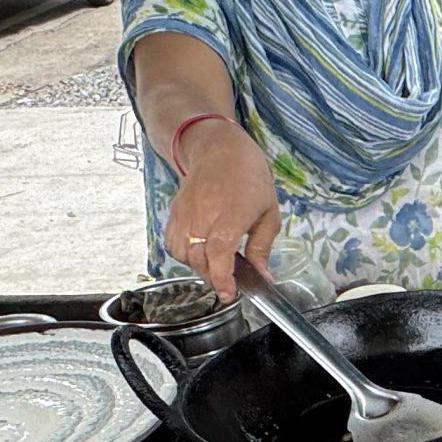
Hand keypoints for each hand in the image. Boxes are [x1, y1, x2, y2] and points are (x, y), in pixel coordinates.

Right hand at [163, 118, 280, 299]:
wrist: (219, 149)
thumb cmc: (249, 178)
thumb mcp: (268, 212)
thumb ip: (263, 247)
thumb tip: (264, 277)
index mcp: (231, 213)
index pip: (219, 252)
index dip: (222, 277)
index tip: (229, 293)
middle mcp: (204, 213)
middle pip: (199, 258)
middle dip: (213, 278)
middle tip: (227, 284)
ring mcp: (186, 212)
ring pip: (182, 253)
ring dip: (198, 267)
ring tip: (214, 267)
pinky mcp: (174, 212)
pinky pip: (172, 243)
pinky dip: (183, 255)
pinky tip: (198, 253)